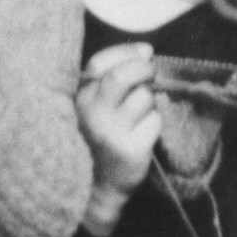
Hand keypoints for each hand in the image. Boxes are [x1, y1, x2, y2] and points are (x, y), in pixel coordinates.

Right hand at [77, 43, 161, 213]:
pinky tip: (144, 133)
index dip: (126, 51)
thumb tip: (145, 52)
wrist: (99, 186)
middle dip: (144, 69)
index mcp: (81, 98)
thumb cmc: (101, 137)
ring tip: (143, 112)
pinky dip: (154, 123)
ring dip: (150, 100)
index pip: (100, 63)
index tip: (146, 51)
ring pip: (143, 97)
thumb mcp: (95, 107)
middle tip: (152, 72)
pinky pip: (154, 121)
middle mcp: (92, 113)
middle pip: (122, 76)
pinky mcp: (130, 149)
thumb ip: (111, 81)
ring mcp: (111, 132)